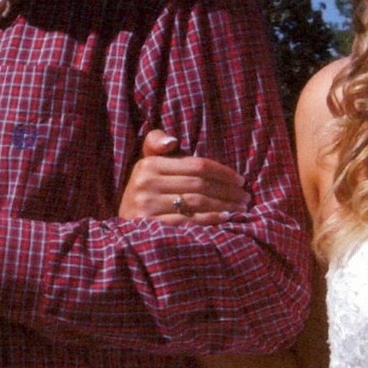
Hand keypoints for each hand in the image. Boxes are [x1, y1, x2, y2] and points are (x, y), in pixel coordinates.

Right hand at [119, 130, 247, 224]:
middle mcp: (146, 183)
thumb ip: (155, 143)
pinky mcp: (151, 227)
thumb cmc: (144, 191)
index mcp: (149, 164)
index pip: (196, 165)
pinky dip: (210, 219)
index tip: (240, 180)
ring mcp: (147, 206)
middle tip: (245, 197)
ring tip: (240, 209)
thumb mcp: (147, 165)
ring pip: (197, 203)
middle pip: (199, 184)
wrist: (122, 225)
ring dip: (224, 206)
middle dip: (228, 191)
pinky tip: (225, 219)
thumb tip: (172, 141)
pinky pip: (188, 221)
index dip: (222, 172)